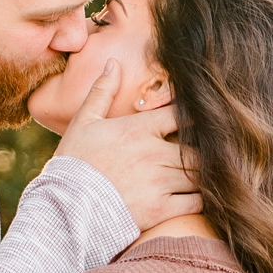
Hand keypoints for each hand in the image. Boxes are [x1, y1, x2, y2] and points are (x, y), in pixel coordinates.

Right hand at [58, 61, 201, 232]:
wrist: (66, 208)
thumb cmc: (74, 162)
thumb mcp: (84, 121)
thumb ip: (102, 91)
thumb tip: (113, 62)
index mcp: (139, 128)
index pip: (181, 113)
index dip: (193, 115)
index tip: (198, 119)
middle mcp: (154, 153)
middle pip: (197, 146)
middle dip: (203, 147)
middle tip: (206, 149)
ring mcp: (160, 183)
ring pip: (200, 173)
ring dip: (203, 172)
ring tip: (202, 171)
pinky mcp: (161, 210)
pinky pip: (196, 201)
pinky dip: (199, 197)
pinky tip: (193, 194)